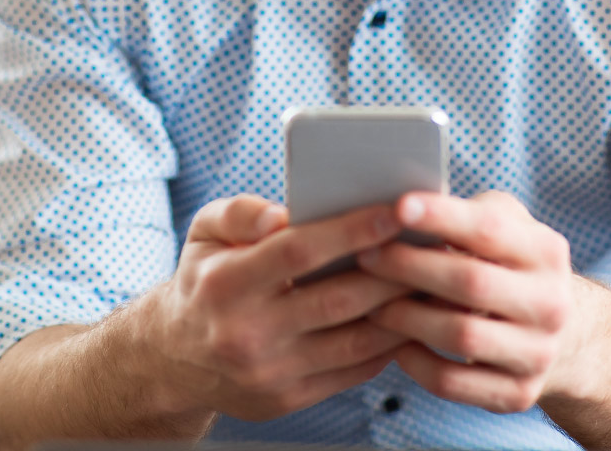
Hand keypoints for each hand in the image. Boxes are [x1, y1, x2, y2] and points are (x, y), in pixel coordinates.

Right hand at [136, 194, 416, 422]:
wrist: (174, 358)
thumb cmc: (203, 280)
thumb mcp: (203, 233)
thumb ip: (240, 212)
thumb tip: (283, 213)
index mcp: (226, 284)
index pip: (298, 252)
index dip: (352, 230)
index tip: (397, 211)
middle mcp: (247, 333)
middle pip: (338, 300)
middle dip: (394, 271)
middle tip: (436, 245)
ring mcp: (270, 373)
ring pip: (355, 341)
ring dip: (402, 311)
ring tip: (435, 281)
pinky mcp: (288, 399)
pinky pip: (353, 371)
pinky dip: (388, 344)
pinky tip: (410, 317)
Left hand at [358, 191, 587, 413]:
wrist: (563, 336)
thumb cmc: (510, 267)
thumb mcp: (508, 229)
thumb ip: (469, 214)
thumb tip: (405, 208)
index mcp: (547, 252)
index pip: (490, 229)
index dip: (442, 216)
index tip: (398, 207)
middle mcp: (551, 303)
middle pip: (471, 282)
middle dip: (410, 267)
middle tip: (366, 256)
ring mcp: (538, 353)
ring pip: (460, 335)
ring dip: (406, 318)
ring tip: (372, 304)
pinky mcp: (519, 394)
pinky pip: (453, 382)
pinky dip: (416, 363)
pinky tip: (396, 345)